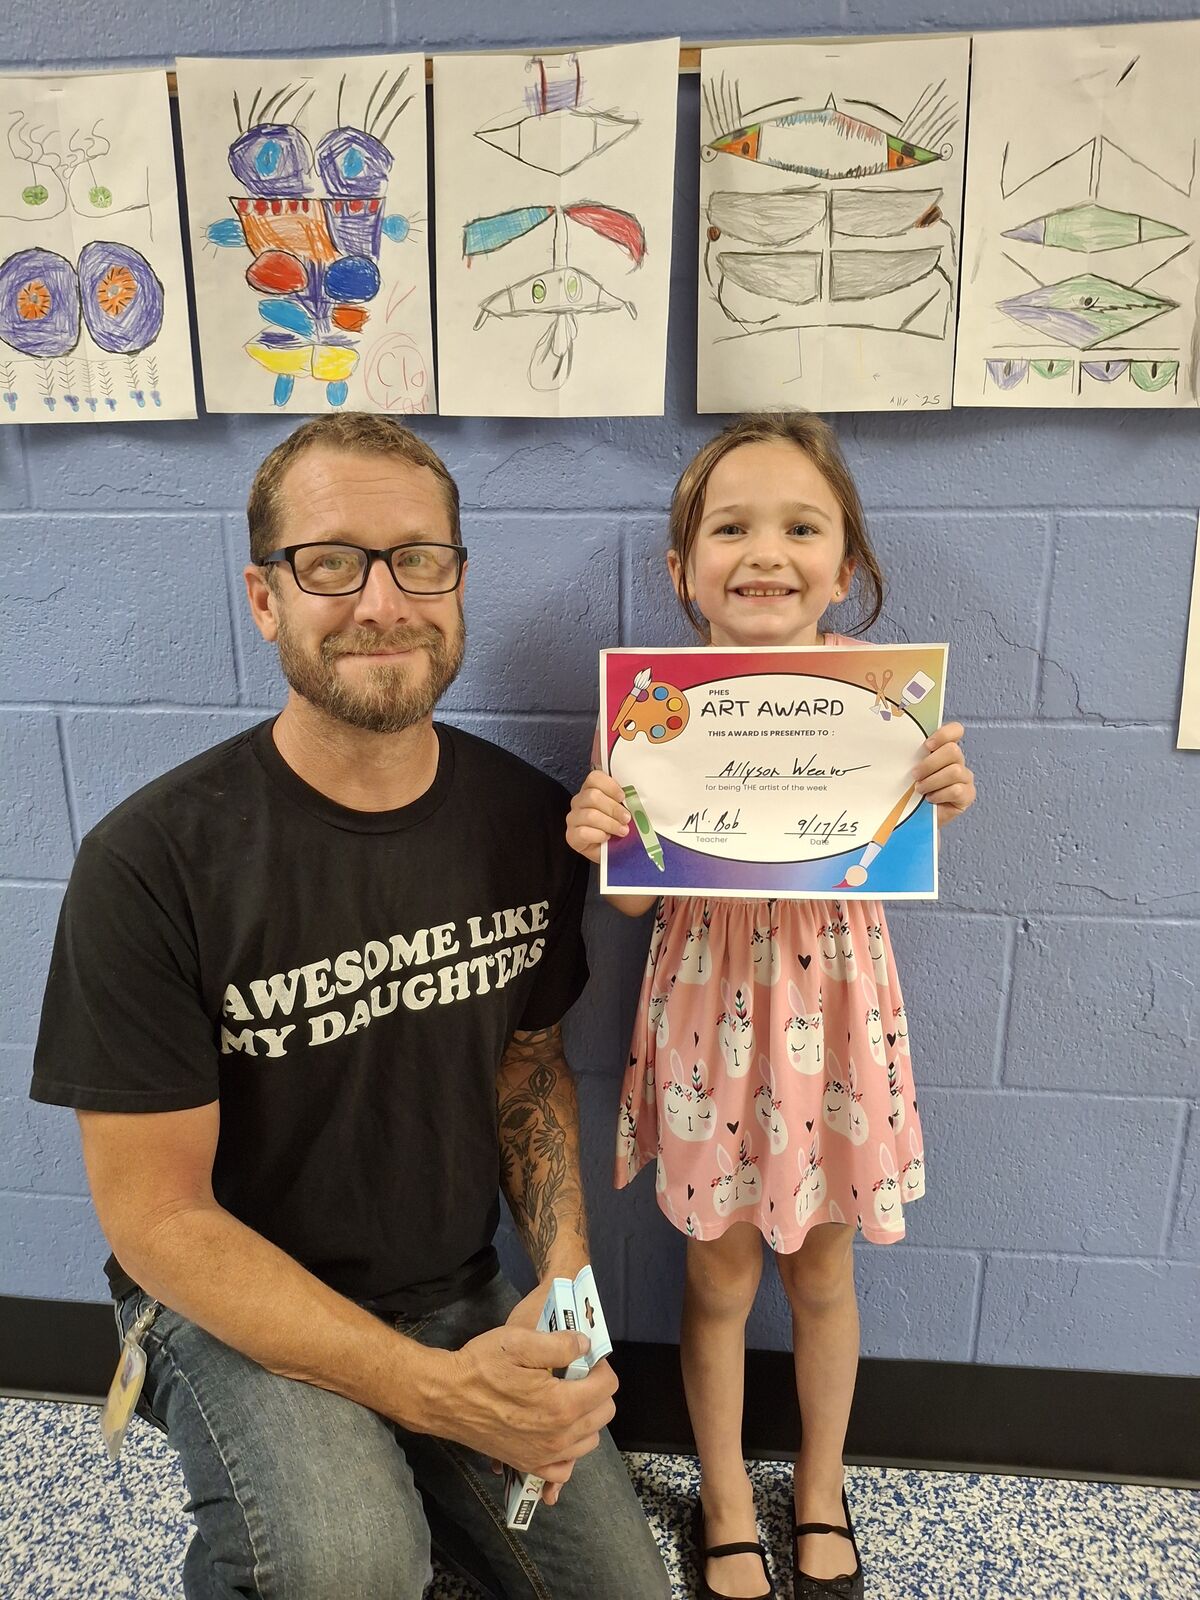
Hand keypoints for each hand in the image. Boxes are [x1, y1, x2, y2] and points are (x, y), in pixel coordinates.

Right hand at [492, 1278, 611, 1504]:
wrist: (445, 1397)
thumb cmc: (481, 1365)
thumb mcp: (519, 1342)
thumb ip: (560, 1344)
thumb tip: (585, 1347)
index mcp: (561, 1405)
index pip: (607, 1387)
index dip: (601, 1366)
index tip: (585, 1357)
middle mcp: (558, 1437)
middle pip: (603, 1414)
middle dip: (597, 1390)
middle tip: (575, 1374)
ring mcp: (543, 1456)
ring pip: (589, 1441)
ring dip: (586, 1418)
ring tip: (565, 1398)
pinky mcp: (527, 1464)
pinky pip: (564, 1468)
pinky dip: (567, 1452)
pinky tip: (556, 1432)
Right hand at [566, 770, 629, 863]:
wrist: (612, 852)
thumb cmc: (617, 829)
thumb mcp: (623, 812)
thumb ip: (625, 802)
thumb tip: (635, 799)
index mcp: (591, 790)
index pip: (594, 778)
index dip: (610, 786)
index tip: (622, 797)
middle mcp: (579, 801)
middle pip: (593, 796)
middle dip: (613, 808)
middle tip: (626, 818)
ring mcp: (573, 818)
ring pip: (590, 815)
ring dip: (610, 824)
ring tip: (622, 831)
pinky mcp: (571, 835)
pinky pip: (584, 832)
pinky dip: (599, 835)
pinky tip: (606, 838)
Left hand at [913, 721, 974, 825]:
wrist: (915, 816)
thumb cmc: (911, 789)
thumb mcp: (909, 769)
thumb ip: (912, 755)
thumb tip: (898, 745)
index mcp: (943, 748)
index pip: (955, 730)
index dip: (944, 734)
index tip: (927, 745)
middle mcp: (957, 760)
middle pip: (953, 751)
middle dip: (930, 764)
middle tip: (915, 775)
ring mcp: (964, 777)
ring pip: (954, 771)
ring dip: (932, 781)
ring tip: (920, 789)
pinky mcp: (967, 795)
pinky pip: (956, 790)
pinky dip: (939, 795)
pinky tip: (931, 799)